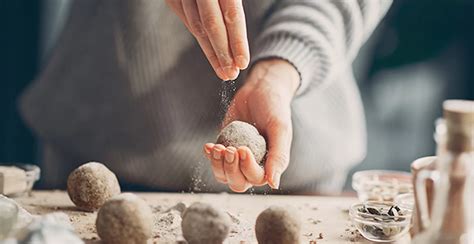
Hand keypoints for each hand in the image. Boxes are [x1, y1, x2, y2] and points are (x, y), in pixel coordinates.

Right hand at [165, 0, 248, 79]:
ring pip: (196, 24)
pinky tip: (209, 49)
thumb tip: (241, 28)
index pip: (232, 15)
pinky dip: (198, 35)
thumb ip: (235, 5)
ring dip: (210, 50)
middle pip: (211, 24)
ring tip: (223, 70)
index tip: (242, 63)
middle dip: (222, 53)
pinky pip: (185, 17)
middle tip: (231, 74)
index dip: (237, 41)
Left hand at [203, 59, 299, 191]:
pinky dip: (210, 156)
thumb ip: (278, 157)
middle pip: (238, 182)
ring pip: (223, 175)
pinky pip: (215, 162)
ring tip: (217, 147)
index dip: (246, 167)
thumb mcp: (280, 130)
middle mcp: (254, 166)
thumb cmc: (274, 108)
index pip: (256, 178)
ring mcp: (237, 159)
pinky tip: (209, 145)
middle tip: (230, 149)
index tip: (242, 148)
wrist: (260, 91)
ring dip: (217, 164)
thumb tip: (274, 184)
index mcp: (270, 165)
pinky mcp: (225, 149)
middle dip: (230, 168)